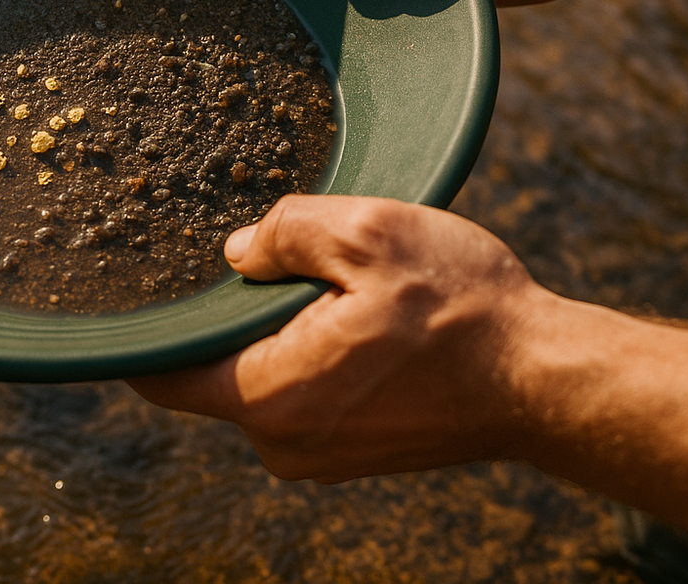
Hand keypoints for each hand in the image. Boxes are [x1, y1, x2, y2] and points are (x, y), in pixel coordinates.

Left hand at [127, 195, 554, 480]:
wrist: (544, 379)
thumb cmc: (462, 308)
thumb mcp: (370, 234)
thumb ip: (286, 232)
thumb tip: (237, 251)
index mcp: (270, 396)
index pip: (161, 375)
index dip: (143, 330)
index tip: (143, 283)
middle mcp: (284, 441)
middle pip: (212, 371)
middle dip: (230, 315)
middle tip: (274, 258)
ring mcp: (319, 454)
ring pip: (262, 378)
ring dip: (280, 330)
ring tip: (334, 286)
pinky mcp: (351, 450)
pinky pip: (302, 393)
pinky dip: (313, 352)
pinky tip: (358, 316)